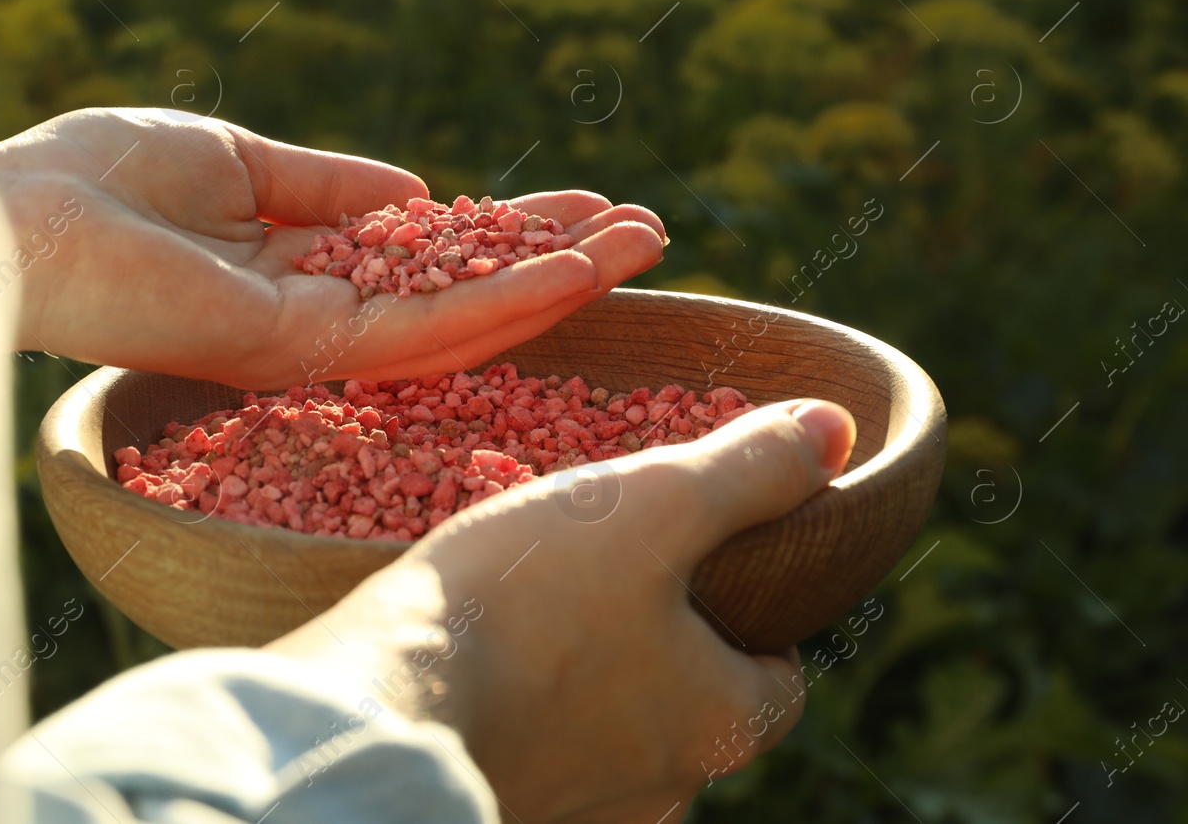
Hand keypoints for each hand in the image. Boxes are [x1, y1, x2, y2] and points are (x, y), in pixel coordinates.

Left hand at [0, 108, 665, 387]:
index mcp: (300, 270)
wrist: (19, 218)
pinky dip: (497, 305)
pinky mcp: (301, 353)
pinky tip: (567, 276)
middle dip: (553, 264)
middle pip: (460, 297)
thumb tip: (418, 192)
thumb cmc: (99, 177)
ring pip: (459, 324)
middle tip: (649, 236)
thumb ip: (328, 183)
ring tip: (638, 248)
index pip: (428, 258)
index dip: (507, 232)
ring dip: (552, 286)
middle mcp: (319, 318)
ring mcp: (314, 343)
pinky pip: (418, 334)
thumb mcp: (236, 158)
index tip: (584, 205)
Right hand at [267, 399, 857, 822]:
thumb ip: (747, 471)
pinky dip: (533, 704)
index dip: (754, 610)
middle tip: (609, 566)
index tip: (705, 562)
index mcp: (723, 722)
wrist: (381, 698)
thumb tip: (837, 432)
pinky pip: (547, 747)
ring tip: (538, 602)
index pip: (780, 674)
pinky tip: (489, 654)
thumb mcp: (649, 506)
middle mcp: (667, 788)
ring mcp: (587, 809)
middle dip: (663, 638)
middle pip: (695, 701)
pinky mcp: (517, 806)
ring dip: (593, 673)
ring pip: (616, 727)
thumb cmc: (526, 601)